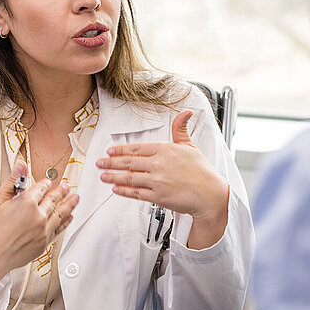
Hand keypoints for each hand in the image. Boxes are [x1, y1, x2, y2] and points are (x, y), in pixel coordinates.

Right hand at [0, 161, 78, 284]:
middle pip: (54, 199)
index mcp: (27, 202)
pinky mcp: (43, 243)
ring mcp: (43, 230)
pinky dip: (65, 221)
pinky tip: (70, 217)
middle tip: (67, 187)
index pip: (41, 188)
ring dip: (69, 204)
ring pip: (61, 213)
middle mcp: (39, 215)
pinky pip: (59, 229)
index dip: (45, 183)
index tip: (48, 182)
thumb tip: (21, 166)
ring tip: (76, 198)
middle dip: (61, 191)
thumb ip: (12, 181)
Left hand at [97, 110, 228, 223]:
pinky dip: (124, 191)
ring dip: (113, 176)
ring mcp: (157, 181)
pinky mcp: (158, 197)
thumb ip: (180, 129)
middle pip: (129, 162)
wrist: (209, 194)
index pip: (137, 148)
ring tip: (103, 175)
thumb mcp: (190, 145)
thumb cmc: (201, 171)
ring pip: (129, 177)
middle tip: (100, 162)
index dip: (121, 149)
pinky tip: (116, 189)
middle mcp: (159, 164)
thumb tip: (186, 113)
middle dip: (111, 162)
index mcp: (165, 150)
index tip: (110, 150)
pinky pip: (136, 193)